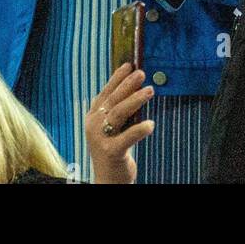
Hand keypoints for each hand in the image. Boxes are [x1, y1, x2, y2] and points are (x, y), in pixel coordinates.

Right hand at [86, 65, 154, 184]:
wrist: (108, 178)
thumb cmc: (114, 148)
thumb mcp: (113, 126)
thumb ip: (119, 108)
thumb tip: (136, 84)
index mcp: (93, 117)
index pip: (105, 92)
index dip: (117, 78)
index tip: (129, 65)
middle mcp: (94, 126)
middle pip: (113, 101)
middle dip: (128, 85)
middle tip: (142, 74)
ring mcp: (101, 139)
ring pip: (118, 114)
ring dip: (135, 100)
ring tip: (150, 91)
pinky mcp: (111, 152)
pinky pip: (127, 137)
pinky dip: (139, 129)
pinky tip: (151, 124)